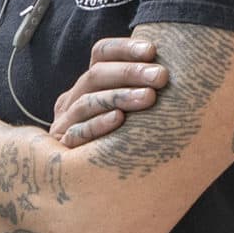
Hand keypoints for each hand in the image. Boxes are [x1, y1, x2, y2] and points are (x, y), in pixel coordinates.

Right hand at [48, 37, 169, 147]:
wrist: (88, 184)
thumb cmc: (124, 139)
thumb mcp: (130, 109)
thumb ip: (144, 87)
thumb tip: (171, 67)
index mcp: (88, 83)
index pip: (100, 53)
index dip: (124, 49)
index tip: (152, 50)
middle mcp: (72, 99)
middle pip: (95, 75)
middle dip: (130, 72)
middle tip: (161, 76)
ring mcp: (65, 123)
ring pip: (87, 102)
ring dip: (119, 96)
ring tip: (149, 98)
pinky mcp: (62, 149)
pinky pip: (78, 133)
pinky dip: (98, 125)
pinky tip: (119, 119)